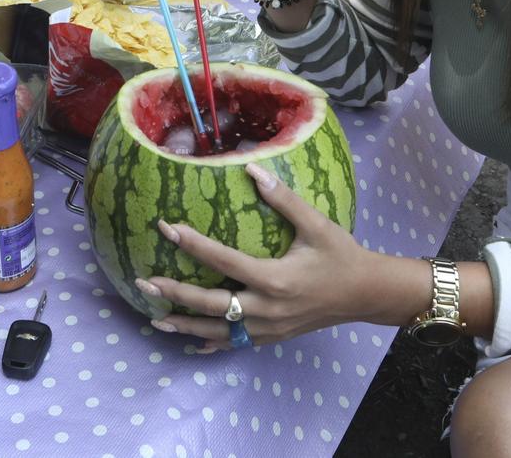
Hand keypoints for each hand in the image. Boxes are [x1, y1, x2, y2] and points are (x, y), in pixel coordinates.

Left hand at [138, 162, 373, 349]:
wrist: (365, 294)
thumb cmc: (341, 255)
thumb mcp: (316, 224)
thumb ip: (283, 199)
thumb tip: (252, 168)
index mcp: (274, 278)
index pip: (223, 261)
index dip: (192, 244)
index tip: (166, 229)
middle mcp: (267, 308)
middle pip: (211, 303)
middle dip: (175, 294)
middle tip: (144, 282)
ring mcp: (269, 327)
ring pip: (219, 330)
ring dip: (186, 325)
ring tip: (156, 319)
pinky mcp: (273, 337)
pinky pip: (237, 343)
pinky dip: (213, 343)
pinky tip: (193, 342)